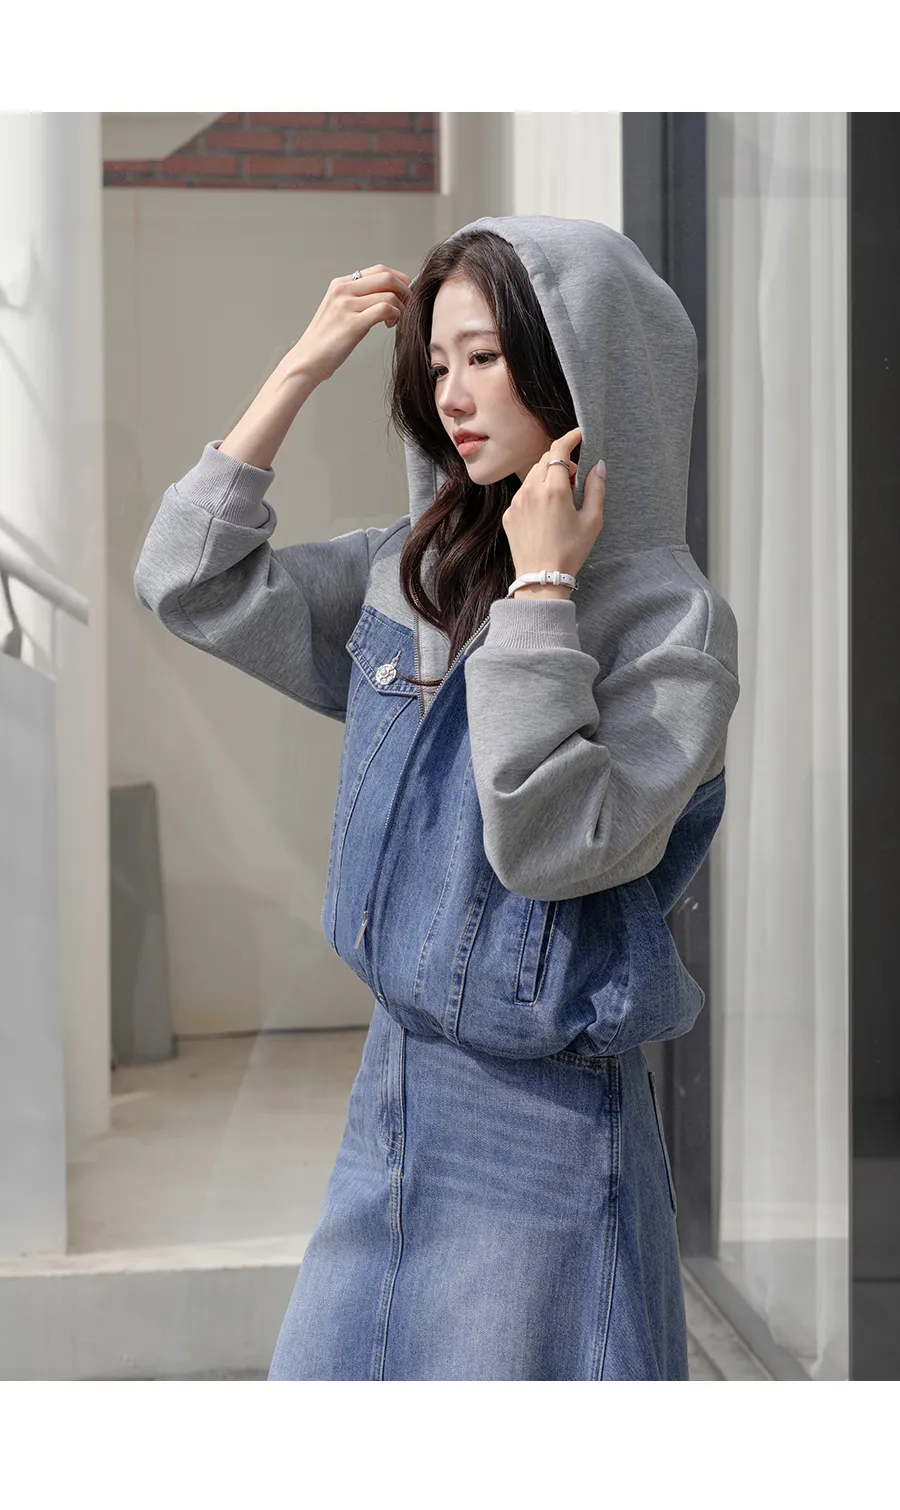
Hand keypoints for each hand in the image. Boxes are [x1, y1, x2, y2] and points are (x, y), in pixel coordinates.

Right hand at [287, 264, 411, 385]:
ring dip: (401, 307)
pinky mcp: (353, 323)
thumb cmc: (326, 341)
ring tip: (396, 321)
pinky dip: (395, 316)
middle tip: (409, 306)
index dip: (399, 279)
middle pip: (386, 277)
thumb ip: (359, 299)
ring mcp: (347, 305)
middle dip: (405, 291)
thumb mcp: (339, 311)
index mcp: (340, 284)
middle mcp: (343, 290)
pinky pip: (385, 309)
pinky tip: (390, 326)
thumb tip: (389, 295)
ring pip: (389, 294)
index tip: (406, 293)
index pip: (379, 270)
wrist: (307, 360)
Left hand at [501, 427, 604, 597]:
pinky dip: (535, 492)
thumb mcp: (592, 521)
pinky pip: (523, 492)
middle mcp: (531, 490)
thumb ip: (596, 489)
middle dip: (561, 460)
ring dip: (547, 475)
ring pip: (532, 475)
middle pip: (544, 459)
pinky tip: (546, 511)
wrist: (541, 577)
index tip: (578, 435)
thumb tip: (598, 466)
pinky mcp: (509, 513)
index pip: (558, 449)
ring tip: (561, 496)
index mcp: (554, 489)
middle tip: (576, 477)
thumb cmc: (570, 552)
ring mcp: (517, 501)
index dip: (569, 438)